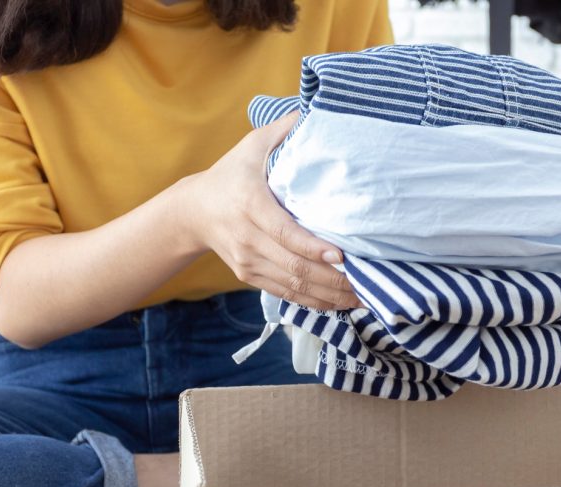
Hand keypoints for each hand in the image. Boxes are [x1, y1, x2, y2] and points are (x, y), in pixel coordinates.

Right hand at [178, 112, 360, 310]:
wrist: (192, 212)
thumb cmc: (230, 173)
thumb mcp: (252, 145)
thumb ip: (284, 129)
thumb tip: (318, 109)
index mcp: (250, 205)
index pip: (283, 232)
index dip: (313, 247)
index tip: (341, 255)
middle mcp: (247, 238)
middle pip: (293, 267)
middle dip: (333, 280)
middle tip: (368, 283)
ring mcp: (248, 262)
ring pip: (293, 287)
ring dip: (330, 296)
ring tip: (363, 297)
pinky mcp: (250, 276)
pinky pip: (286, 295)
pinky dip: (315, 303)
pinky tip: (341, 303)